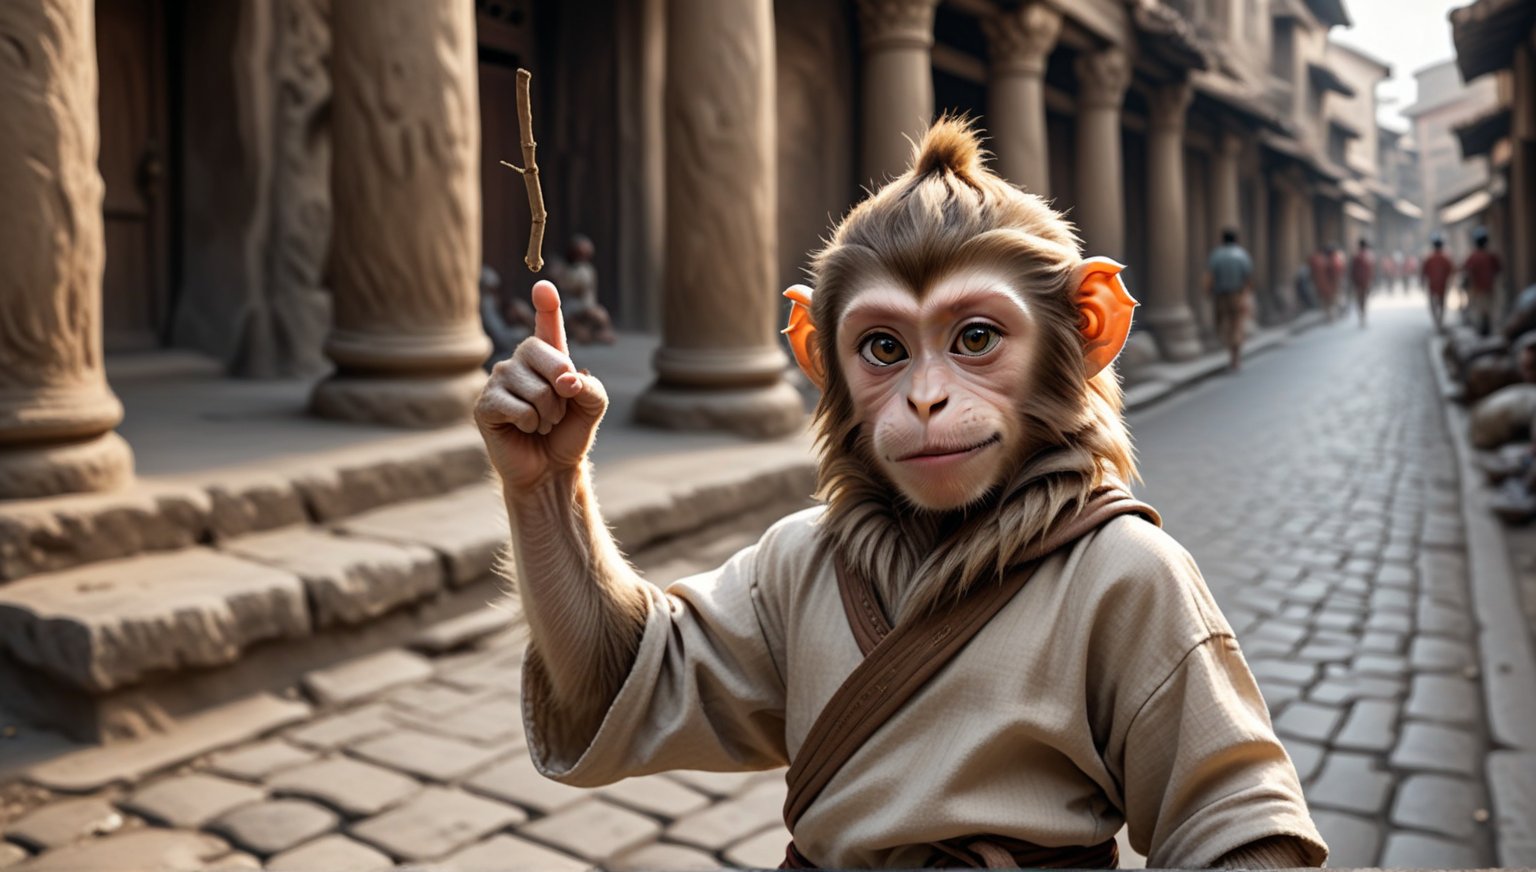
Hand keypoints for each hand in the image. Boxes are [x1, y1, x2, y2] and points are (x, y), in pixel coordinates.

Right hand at [475, 280, 609, 491]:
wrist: (552, 469)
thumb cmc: (570, 433)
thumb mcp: (593, 406)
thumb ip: (591, 386)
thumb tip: (566, 381)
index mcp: (546, 356)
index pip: (546, 325)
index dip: (546, 305)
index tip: (544, 286)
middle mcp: (519, 362)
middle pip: (542, 352)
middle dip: (561, 386)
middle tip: (559, 411)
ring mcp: (498, 381)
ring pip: (534, 387)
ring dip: (548, 413)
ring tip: (542, 423)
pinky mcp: (485, 405)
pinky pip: (516, 406)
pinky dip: (530, 424)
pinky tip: (525, 430)